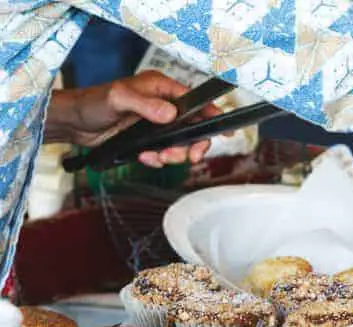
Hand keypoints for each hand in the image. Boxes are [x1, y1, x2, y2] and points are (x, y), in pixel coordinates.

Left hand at [46, 70, 220, 167]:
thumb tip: (170, 113)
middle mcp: (163, 106)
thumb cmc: (92, 102)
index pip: (195, 102)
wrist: (75, 124)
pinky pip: (164, 153)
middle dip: (193, 145)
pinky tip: (144, 156)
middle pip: (194, 128)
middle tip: (189, 156)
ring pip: (180, 144)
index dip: (212, 115)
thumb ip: (145, 105)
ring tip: (157, 157)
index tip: (224, 129)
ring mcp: (157, 125)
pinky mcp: (148, 140)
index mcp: (161, 88)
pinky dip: (157, 160)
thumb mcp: (118, 98)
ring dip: (173, 155)